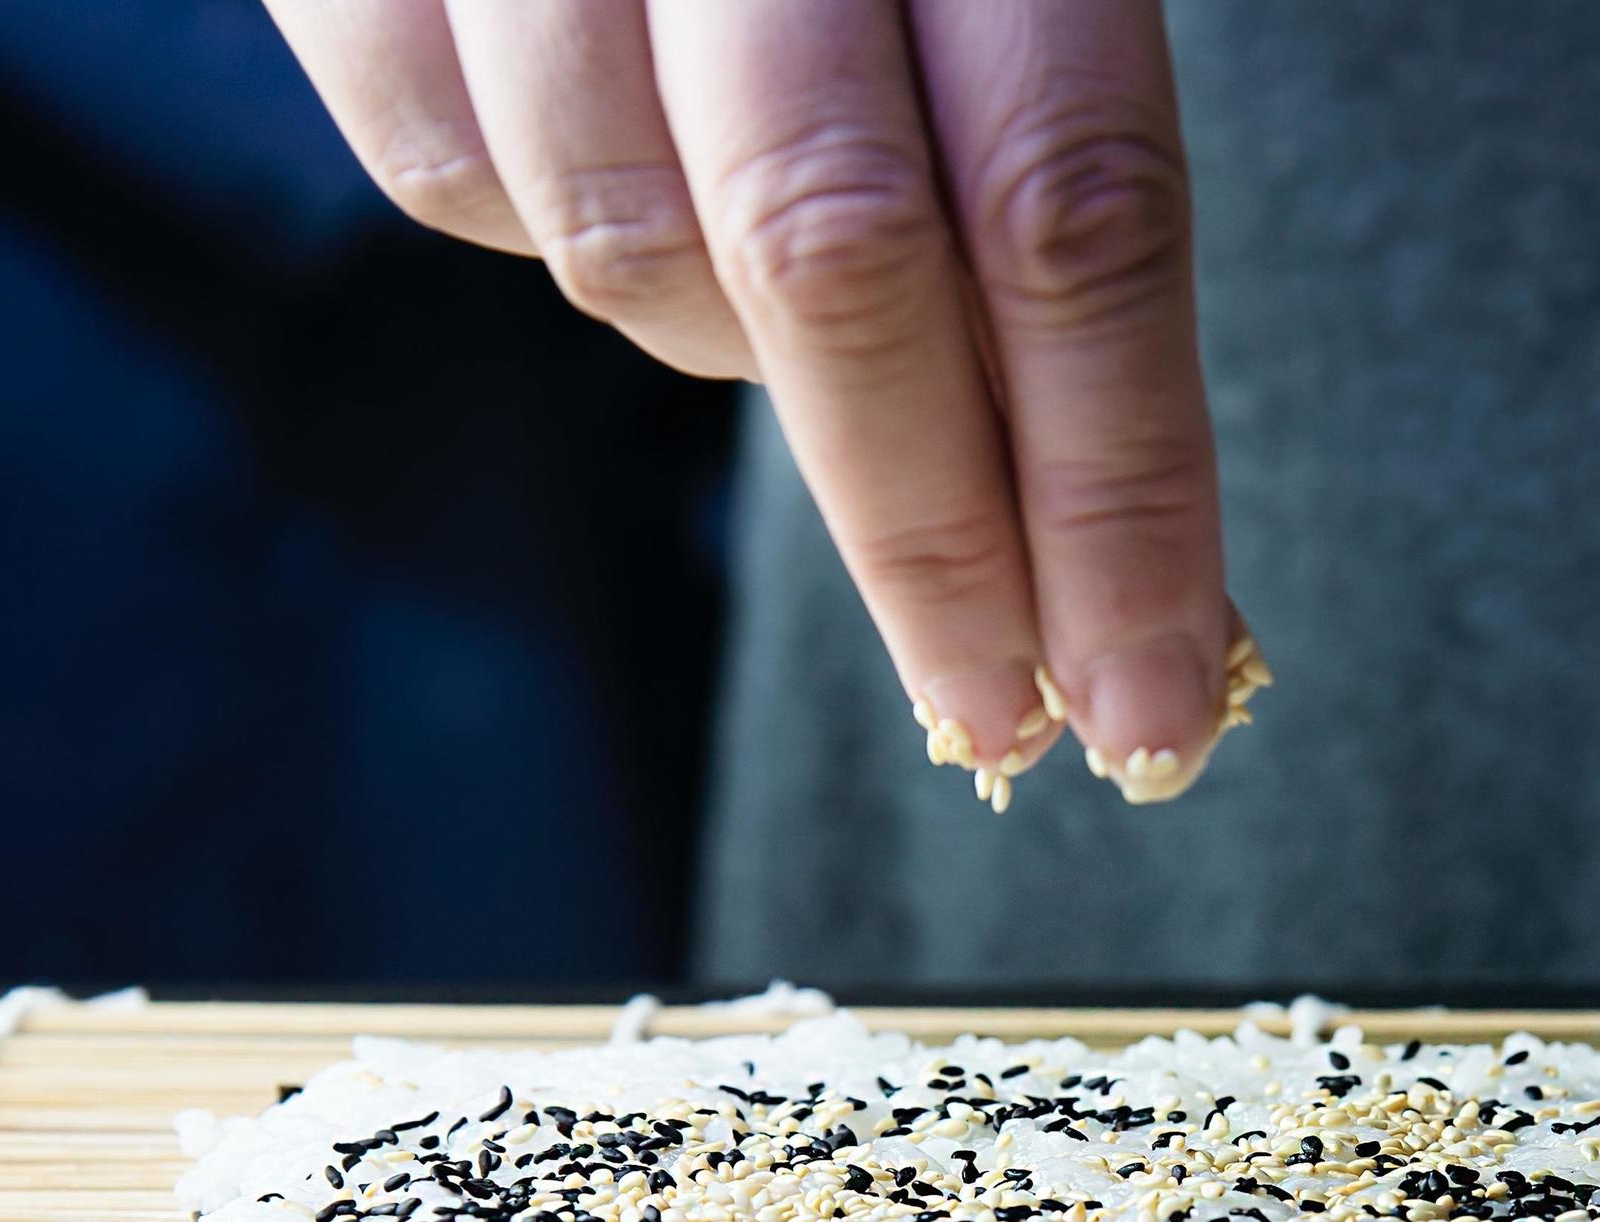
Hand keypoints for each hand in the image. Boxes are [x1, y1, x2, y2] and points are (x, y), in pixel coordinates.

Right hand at [266, 0, 1265, 805]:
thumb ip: (1047, 127)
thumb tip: (1108, 496)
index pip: (1076, 211)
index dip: (1123, 489)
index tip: (1155, 702)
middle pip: (846, 267)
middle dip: (941, 536)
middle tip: (1015, 714)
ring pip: (631, 253)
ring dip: (738, 350)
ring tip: (799, 286)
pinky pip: (444, 183)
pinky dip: (549, 226)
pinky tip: (619, 161)